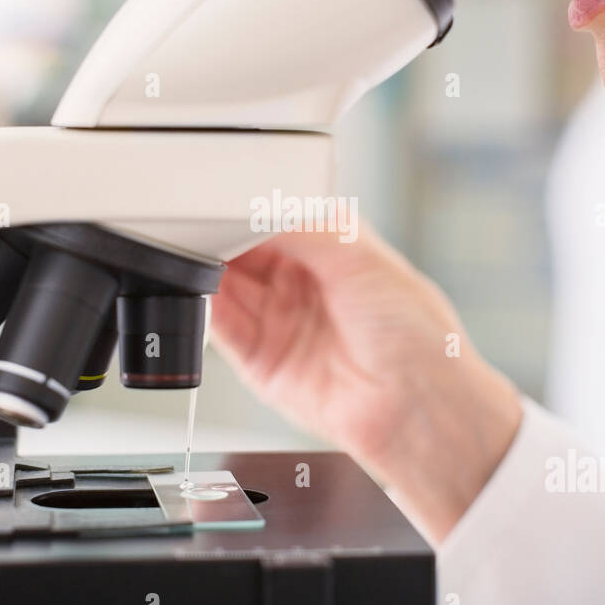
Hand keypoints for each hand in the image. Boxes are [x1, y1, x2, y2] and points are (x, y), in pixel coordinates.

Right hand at [210, 221, 523, 542]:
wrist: (416, 406)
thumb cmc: (414, 333)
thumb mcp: (359, 257)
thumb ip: (302, 227)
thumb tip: (254, 208)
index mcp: (331, 250)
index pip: (273, 219)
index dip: (245, 209)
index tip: (219, 199)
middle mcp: (304, 285)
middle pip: (242, 252)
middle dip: (217, 237)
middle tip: (195, 221)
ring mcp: (281, 322)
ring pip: (226, 288)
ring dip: (205, 270)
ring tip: (188, 249)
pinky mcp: (263, 362)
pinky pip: (222, 331)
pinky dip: (204, 310)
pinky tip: (196, 289)